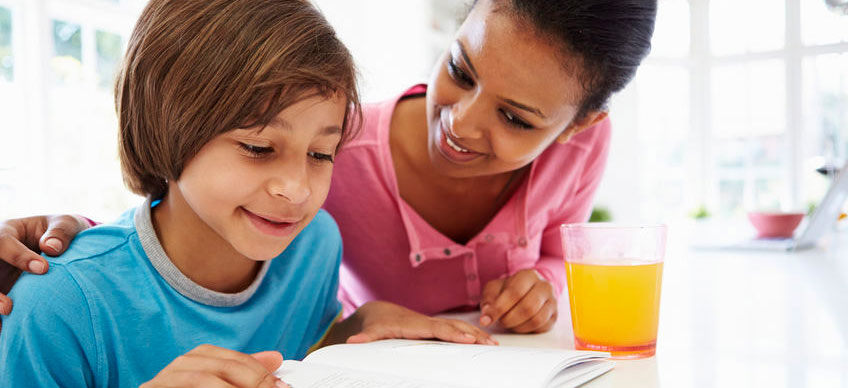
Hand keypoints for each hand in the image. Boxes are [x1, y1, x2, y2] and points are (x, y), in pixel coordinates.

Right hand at [0, 215, 88, 314]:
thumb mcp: (66, 224)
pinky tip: (5, 333)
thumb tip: (51, 248)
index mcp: (7, 232)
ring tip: (5, 320)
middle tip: (9, 308)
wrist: (61, 246)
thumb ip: (61, 232)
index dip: (20, 257)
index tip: (44, 269)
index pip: (3, 242)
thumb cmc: (61, 232)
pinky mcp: (1, 290)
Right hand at [139, 345, 288, 387]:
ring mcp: (157, 385)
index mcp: (193, 363)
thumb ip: (243, 374)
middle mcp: (173, 371)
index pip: (230, 359)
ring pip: (198, 378)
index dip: (258, 371)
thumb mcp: (221, 387)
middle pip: (215, 366)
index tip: (280, 384)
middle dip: (249, 380)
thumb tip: (275, 359)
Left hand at [340, 301, 496, 345]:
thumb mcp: (369, 331)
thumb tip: (352, 341)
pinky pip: (458, 330)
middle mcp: (427, 322)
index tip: (467, 339)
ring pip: (459, 327)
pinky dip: (473, 335)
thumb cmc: (377, 324)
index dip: (452, 334)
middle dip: (472, 334)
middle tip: (489, 344)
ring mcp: (433, 324)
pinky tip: (487, 342)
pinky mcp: (437, 328)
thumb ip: (364, 337)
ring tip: (494, 345)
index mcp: (414, 325)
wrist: (379, 313)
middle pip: (453, 327)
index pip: (436, 329)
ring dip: (477, 335)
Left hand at [479, 269, 557, 333]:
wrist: (526, 291)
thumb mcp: (494, 289)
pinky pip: (542, 327)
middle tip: (500, 322)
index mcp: (528, 275)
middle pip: (527, 307)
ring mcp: (552, 301)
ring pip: (536, 319)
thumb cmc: (508, 289)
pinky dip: (527, 330)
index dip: (499, 308)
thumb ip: (488, 300)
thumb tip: (486, 315)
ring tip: (509, 323)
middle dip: (509, 319)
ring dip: (518, 326)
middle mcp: (544, 286)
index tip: (486, 320)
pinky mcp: (554, 316)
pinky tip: (519, 325)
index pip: (514, 293)